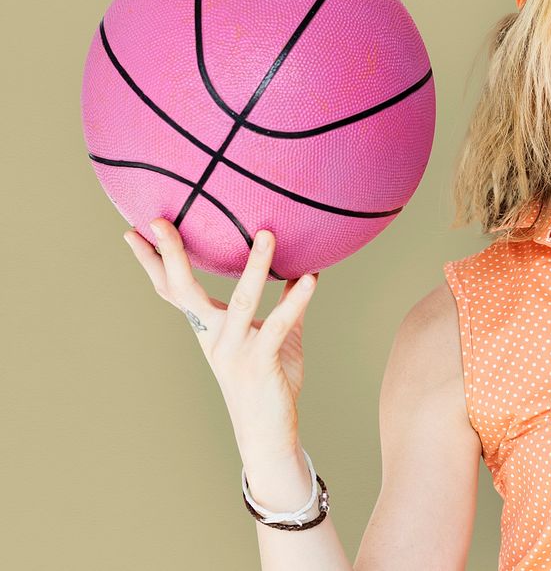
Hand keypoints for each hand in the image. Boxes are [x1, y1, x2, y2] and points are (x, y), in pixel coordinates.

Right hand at [123, 219, 319, 463]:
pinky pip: (278, 325)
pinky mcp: (261, 363)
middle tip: (157, 221)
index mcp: (209, 328)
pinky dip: (296, 300)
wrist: (269, 433)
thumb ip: (284, 301)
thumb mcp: (275, 335)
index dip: (154, 262)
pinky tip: (312, 278)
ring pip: (239, 301)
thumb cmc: (270, 380)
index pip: (174, 289)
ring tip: (267, 233)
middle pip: (184, 291)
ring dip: (255, 267)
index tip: (135, 231)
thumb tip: (303, 267)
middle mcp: (214, 337)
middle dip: (170, 255)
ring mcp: (235, 351)